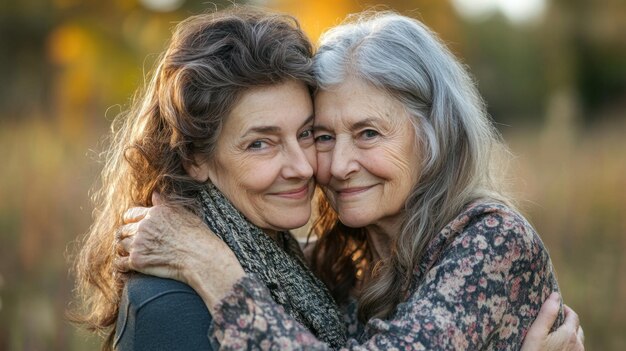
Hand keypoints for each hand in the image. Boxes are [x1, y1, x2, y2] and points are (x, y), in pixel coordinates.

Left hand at [114, 192, 245, 309]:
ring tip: (131, 255)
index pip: (130, 214)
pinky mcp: (137, 260)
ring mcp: (139, 243)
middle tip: (134, 244)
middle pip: (123, 230)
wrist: (201, 258)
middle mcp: (144, 226)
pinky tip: (126, 268)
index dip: (131, 221)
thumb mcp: (185, 214)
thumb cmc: (199, 237)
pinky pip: (119, 263)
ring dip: (124, 250)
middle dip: (127, 236)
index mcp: (154, 213)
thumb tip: (155, 194)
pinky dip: (121, 266)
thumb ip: (165, 204)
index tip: (134, 227)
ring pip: (120, 245)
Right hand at [521, 292, 583, 350]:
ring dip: (568, 332)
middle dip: (567, 320)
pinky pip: (574, 349)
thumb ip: (547, 313)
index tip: (552, 306)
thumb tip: (555, 295)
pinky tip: (554, 345)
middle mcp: (577, 345)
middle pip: (576, 327)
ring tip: (553, 332)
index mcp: (569, 334)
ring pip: (577, 339)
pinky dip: (567, 343)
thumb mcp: (536, 332)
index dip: (563, 308)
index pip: (572, 315)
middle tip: (552, 319)